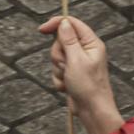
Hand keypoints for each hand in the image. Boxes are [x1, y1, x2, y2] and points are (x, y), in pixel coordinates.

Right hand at [38, 15, 123, 133]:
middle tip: (66, 65)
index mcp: (91, 43)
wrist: (91, 111)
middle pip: (61, 41)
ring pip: (57, 57)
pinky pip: (57, 70)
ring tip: (68, 79)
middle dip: (58, 55)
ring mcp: (78, 63)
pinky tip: (67, 87)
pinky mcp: (72, 74)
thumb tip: (63, 22)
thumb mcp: (76, 59)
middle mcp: (85, 50)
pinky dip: (59, 79)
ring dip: (58, 69)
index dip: (56, 24)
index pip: (72, 24)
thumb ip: (68, 39)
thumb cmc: (89, 86)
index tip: (42, 29)